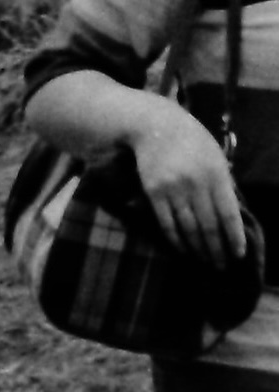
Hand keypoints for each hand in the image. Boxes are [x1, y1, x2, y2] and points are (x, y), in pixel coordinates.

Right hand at [129, 95, 247, 269]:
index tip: (238, 255)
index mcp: (216, 175)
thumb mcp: (215, 157)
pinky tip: (183, 248)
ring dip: (197, 249)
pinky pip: (167, 223)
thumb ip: (223, 184)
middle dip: (216, 250)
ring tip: (204, 260)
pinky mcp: (154, 192)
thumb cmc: (192, 141)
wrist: (156, 126)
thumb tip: (230, 216)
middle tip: (221, 265)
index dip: (235, 238)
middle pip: (208, 226)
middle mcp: (196, 184)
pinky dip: (176, 239)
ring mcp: (173, 189)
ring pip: (188, 228)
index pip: (229, 215)